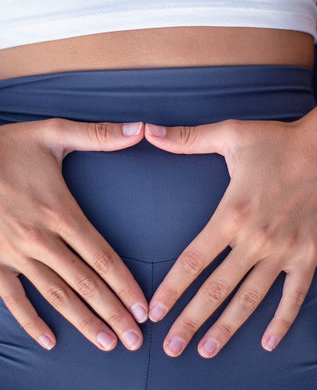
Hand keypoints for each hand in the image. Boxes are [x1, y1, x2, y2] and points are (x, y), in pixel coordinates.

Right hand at [0, 119, 147, 350]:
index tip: (144, 309)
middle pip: (86, 284)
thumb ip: (101, 136)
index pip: (104, 258)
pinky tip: (49, 340)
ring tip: (108, 344)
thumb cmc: (7, 145)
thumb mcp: (54, 133)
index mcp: (61, 211)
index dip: (127, 286)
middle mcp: (40, 239)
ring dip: (83, 322)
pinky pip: (11, 298)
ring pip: (56, 296)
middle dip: (113, 314)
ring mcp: (13, 253)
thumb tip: (142, 130)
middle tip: (136, 340)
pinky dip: (30, 320)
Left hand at [144, 112, 316, 357]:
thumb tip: (149, 130)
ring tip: (207, 351)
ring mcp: (284, 251)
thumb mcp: (230, 134)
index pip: (192, 260)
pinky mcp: (309, 255)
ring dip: (226, 327)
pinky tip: (268, 342)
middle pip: (215, 289)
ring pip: (249, 299)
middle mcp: (255, 240)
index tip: (154, 312)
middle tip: (171, 348)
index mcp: (231, 214)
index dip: (170, 289)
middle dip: (190, 321)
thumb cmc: (278, 141)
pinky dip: (281, 321)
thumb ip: (186, 139)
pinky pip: (293, 296)